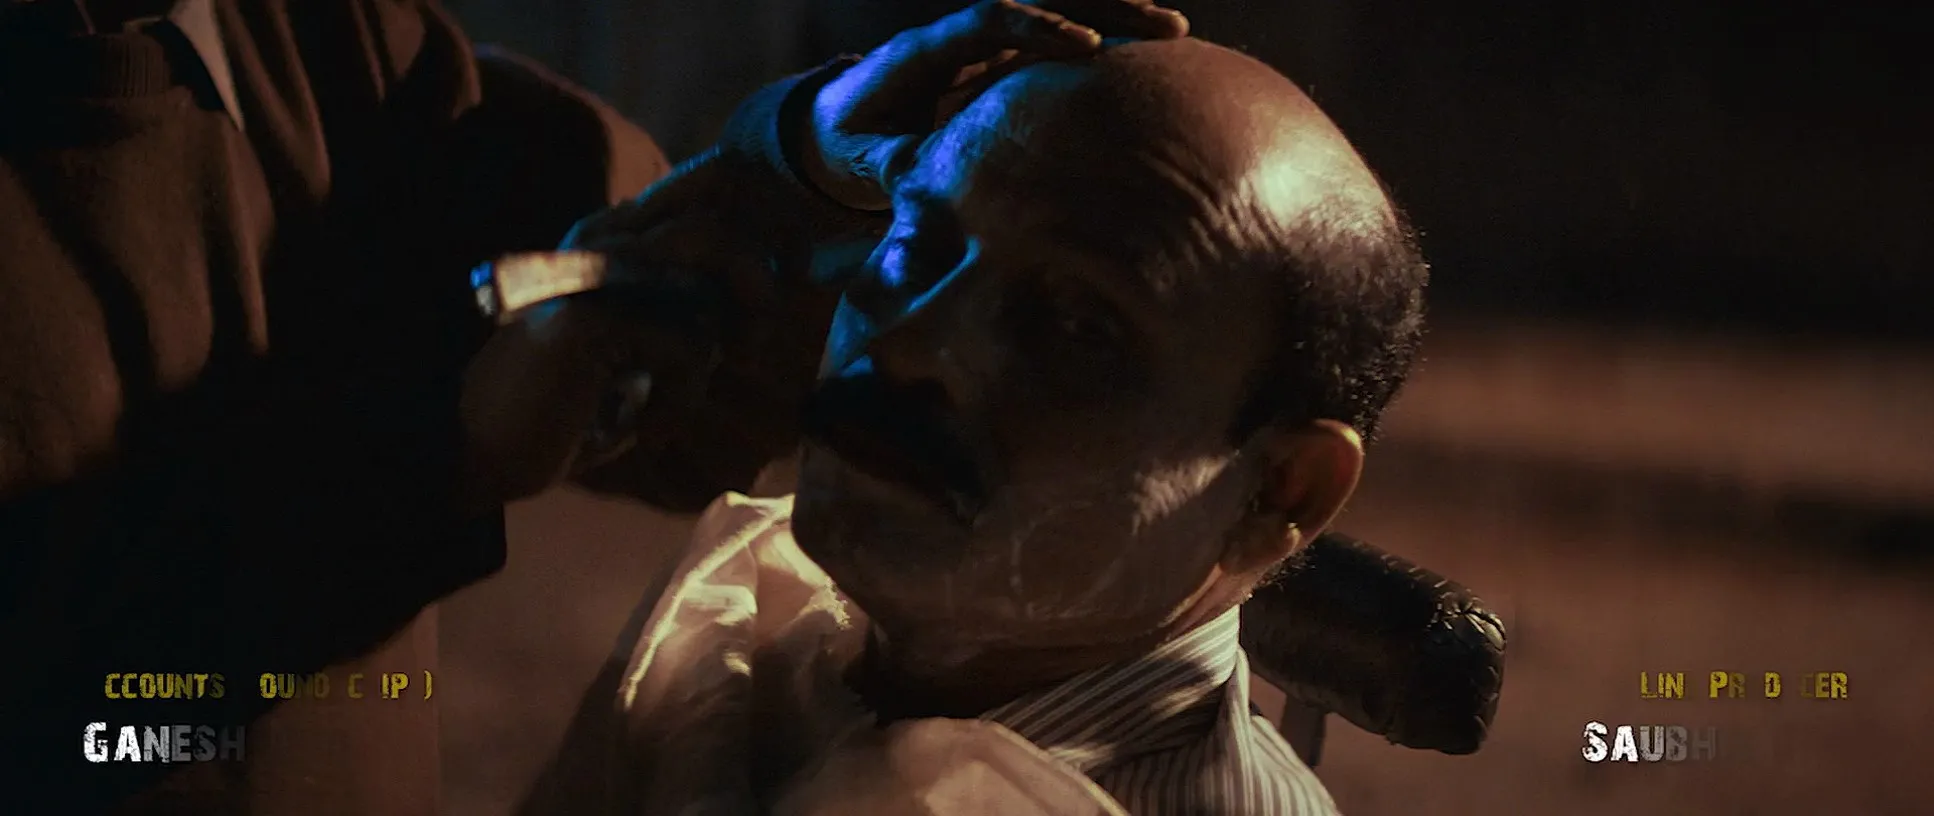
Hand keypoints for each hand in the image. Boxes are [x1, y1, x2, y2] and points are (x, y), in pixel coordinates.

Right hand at [462, 159, 840, 508]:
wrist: (482, 447)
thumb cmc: (570, 406)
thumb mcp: (642, 350)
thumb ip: (690, 313)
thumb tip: (764, 303)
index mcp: (617, 234)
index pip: (707, 192)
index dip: (760, 234)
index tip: (778, 286)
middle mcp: (604, 236)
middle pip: (718, 227)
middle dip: (755, 285)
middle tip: (744, 344)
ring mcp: (594, 270)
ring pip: (706, 285)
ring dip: (709, 354)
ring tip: (674, 398)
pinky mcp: (590, 319)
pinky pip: (686, 344)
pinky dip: (679, 398)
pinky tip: (643, 426)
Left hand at [800, 0, 1188, 209]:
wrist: (842, 126)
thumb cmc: (854, 146)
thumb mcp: (864, 157)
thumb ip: (893, 162)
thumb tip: (916, 178)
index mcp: (925, 51)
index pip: (989, 22)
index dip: (1039, 31)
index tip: (1086, 47)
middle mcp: (961, 36)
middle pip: (1037, 3)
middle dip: (1099, 9)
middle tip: (1161, 25)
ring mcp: (987, 46)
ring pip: (1058, 15)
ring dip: (1115, 18)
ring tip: (1174, 33)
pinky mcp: (1005, 64)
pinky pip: (1060, 43)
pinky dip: (1104, 44)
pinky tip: (1154, 59)